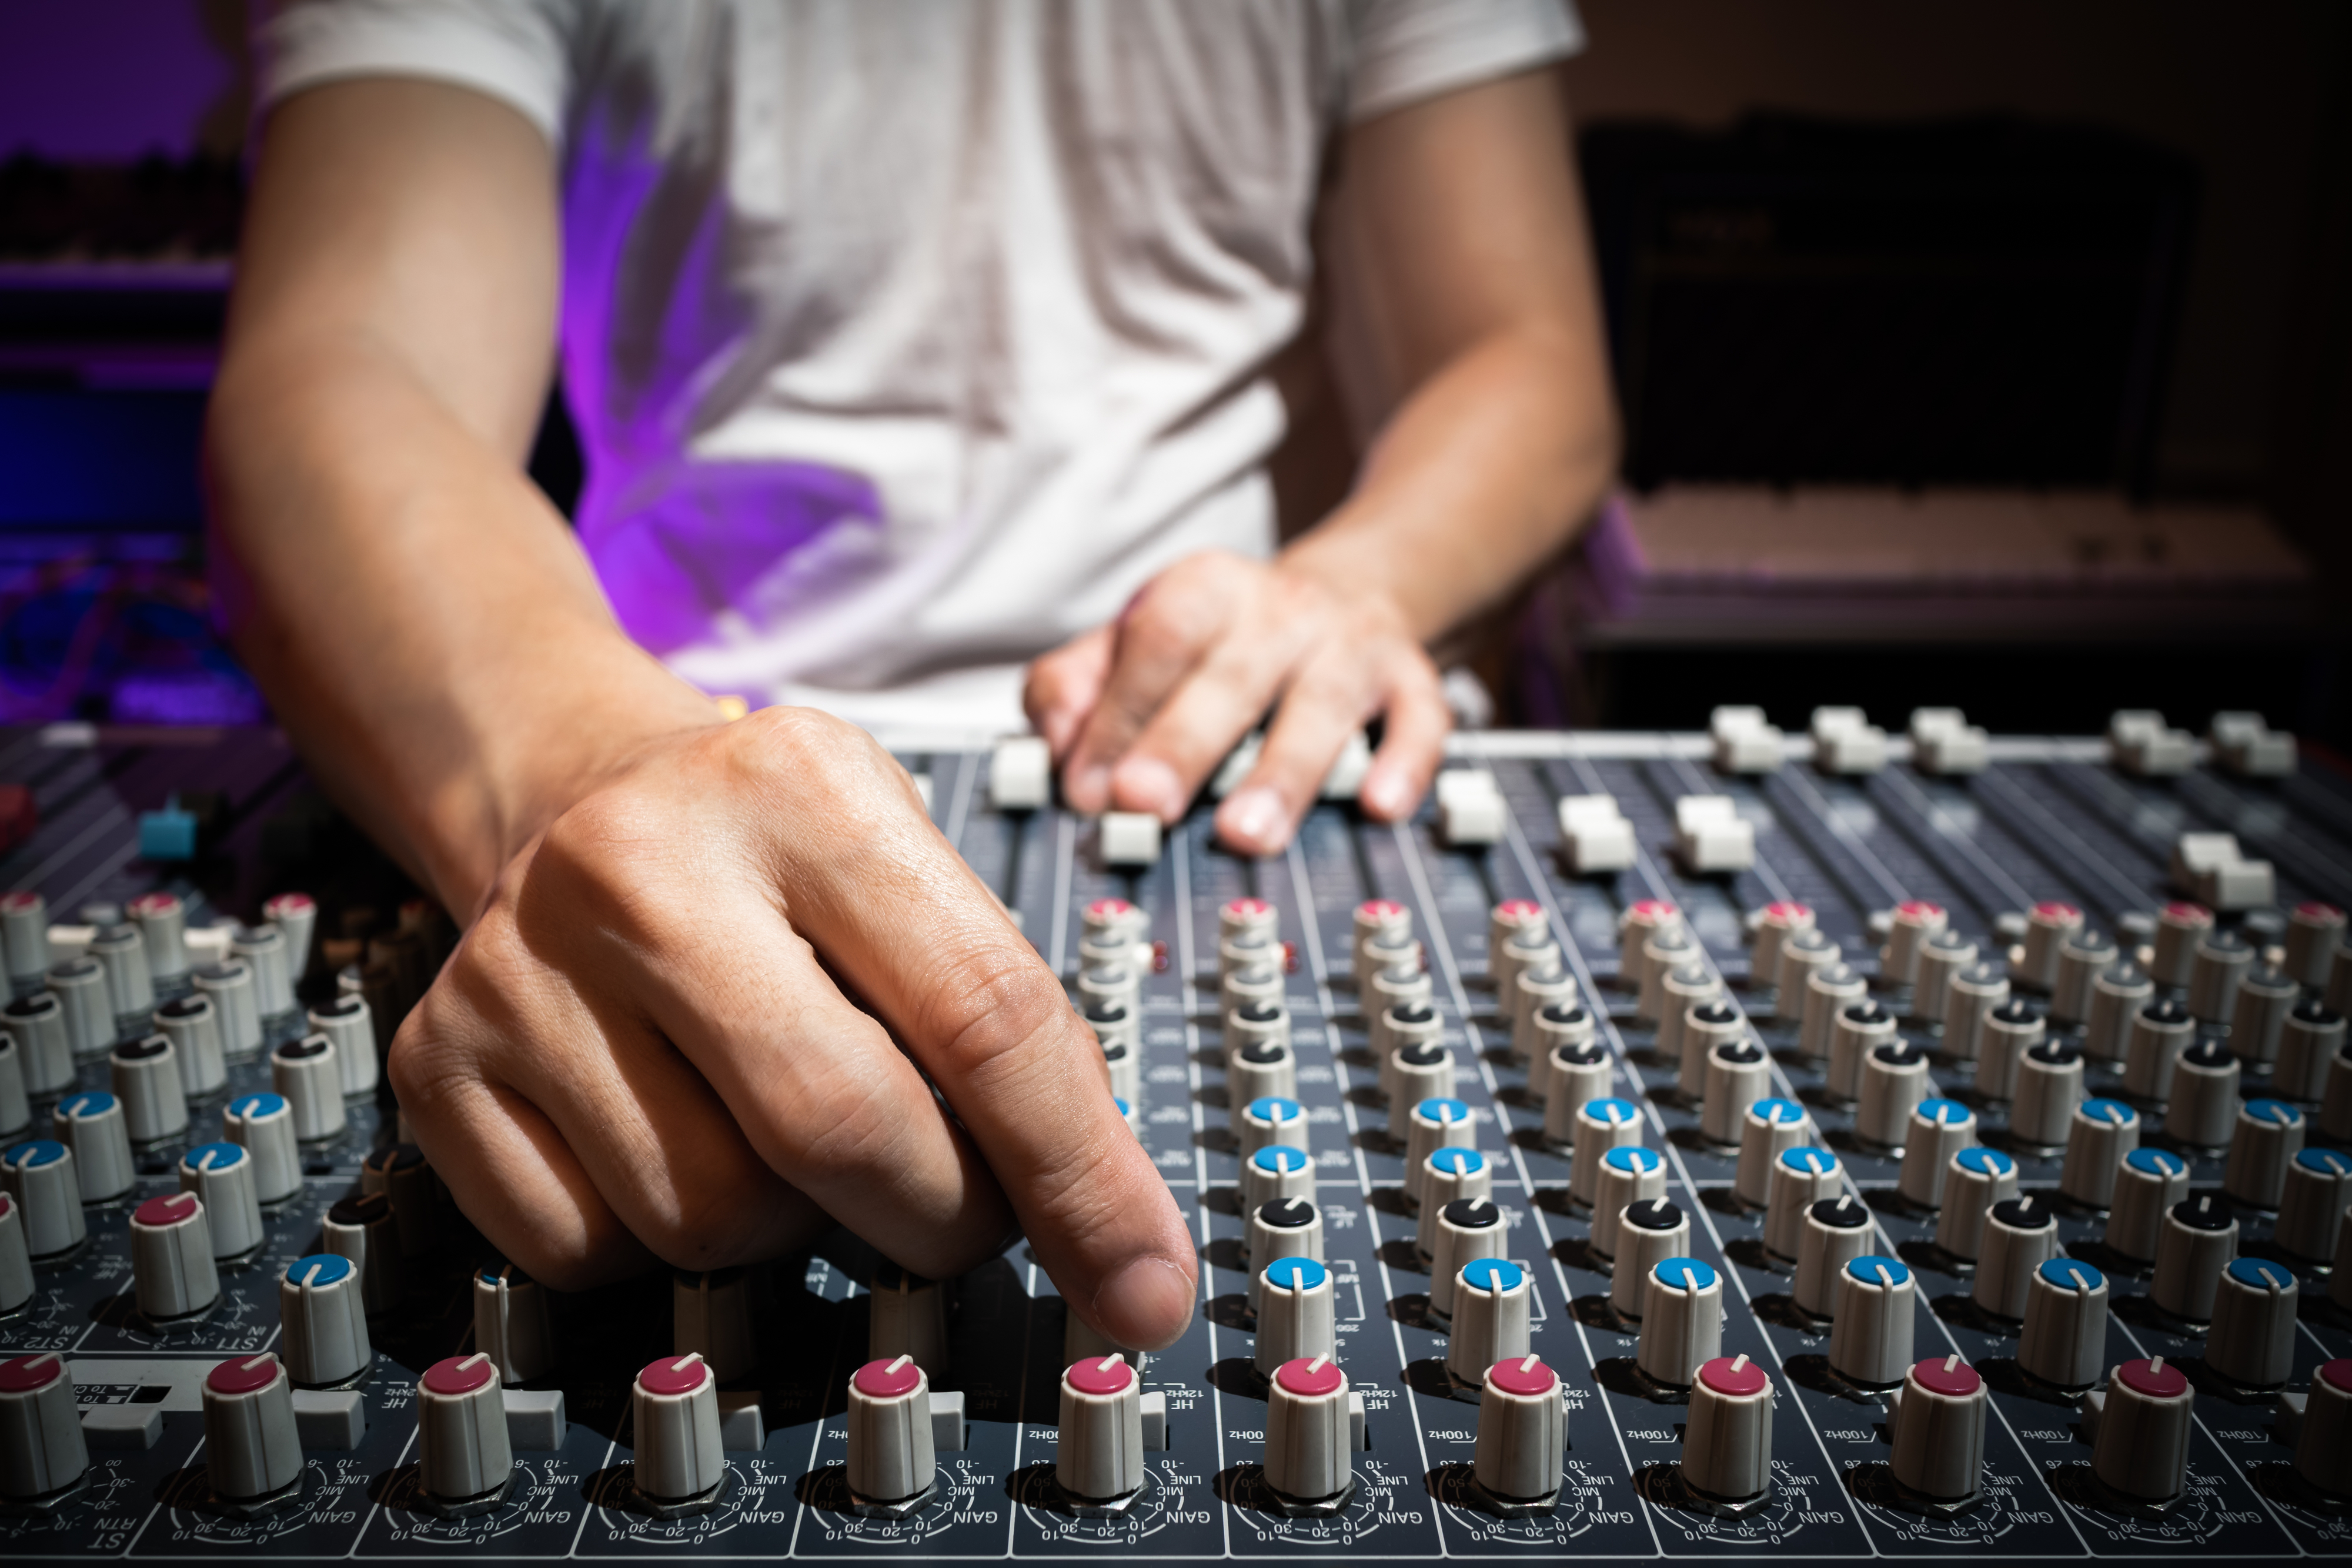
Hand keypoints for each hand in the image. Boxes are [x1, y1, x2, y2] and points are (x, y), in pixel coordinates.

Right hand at [388, 707, 1198, 1348]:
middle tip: (969, 1214)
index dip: (1083, 1177)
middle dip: (945, 1218)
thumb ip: (1003, 1016)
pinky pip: (597, 1250)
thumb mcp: (908, 861)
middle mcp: (643, 865)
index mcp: (802, 786)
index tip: (1147, 1288)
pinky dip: (667, 1242)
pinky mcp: (441, 1065)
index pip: (983, 1014)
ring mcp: (521, 970)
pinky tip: (679, 1138)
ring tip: (790, 1130)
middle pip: (842, 1130)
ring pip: (717, 1218)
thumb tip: (1104, 1220)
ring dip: (800, 1223)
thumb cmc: (780, 851)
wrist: (571, 790)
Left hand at [1026, 551, 1449, 854]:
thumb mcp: (1134, 639)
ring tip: (1246, 833)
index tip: (1091, 790)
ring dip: (1283, 772)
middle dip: (1184, 743)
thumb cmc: (1221, 639)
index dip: (1120, 714)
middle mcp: (1282, 610)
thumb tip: (1054, 745)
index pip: (1157, 640)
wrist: (1350, 591)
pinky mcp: (1413, 682)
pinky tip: (1379, 805)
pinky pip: (1419, 720)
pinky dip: (1403, 762)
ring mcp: (1353, 646)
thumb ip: (1074, 684)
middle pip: (1232, 675)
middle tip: (1147, 806)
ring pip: (1321, 706)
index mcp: (1203, 589)